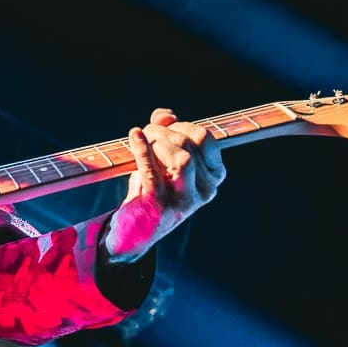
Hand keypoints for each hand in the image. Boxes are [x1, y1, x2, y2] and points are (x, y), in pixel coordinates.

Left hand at [104, 108, 225, 263]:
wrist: (135, 231)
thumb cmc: (152, 190)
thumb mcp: (164, 159)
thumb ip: (168, 132)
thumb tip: (165, 115)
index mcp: (213, 177)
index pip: (205, 138)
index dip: (182, 126)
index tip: (166, 128)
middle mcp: (205, 190)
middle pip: (189, 144)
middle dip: (164, 132)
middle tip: (147, 133)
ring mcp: (184, 200)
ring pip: (181, 158)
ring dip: (157, 142)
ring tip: (143, 140)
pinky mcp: (159, 205)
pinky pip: (152, 170)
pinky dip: (142, 149)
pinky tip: (134, 137)